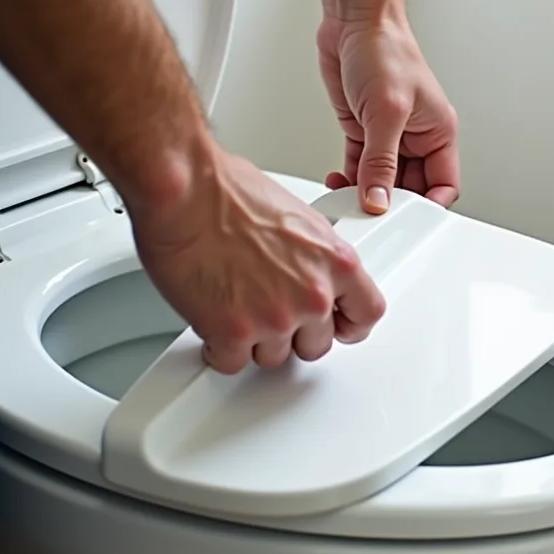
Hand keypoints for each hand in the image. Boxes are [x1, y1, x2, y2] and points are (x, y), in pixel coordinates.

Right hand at [130, 147, 385, 373]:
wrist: (186, 191)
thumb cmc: (230, 191)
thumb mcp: (299, 219)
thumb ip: (315, 256)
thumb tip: (311, 271)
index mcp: (337, 262)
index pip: (367, 313)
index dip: (350, 324)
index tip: (338, 325)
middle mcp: (312, 294)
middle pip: (317, 344)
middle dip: (294, 334)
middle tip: (270, 310)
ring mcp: (276, 317)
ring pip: (274, 356)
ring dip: (255, 339)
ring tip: (235, 304)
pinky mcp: (234, 332)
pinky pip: (233, 361)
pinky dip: (221, 348)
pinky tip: (213, 321)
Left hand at [317, 13, 459, 212]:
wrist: (354, 22)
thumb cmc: (386, 50)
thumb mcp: (387, 112)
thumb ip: (381, 162)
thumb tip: (379, 199)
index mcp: (439, 133)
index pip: (443, 185)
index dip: (428, 206)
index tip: (405, 220)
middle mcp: (417, 138)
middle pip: (410, 188)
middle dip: (391, 202)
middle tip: (372, 212)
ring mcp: (388, 136)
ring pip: (382, 180)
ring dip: (366, 192)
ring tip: (351, 200)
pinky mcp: (362, 131)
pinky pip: (359, 167)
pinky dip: (349, 180)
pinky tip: (339, 184)